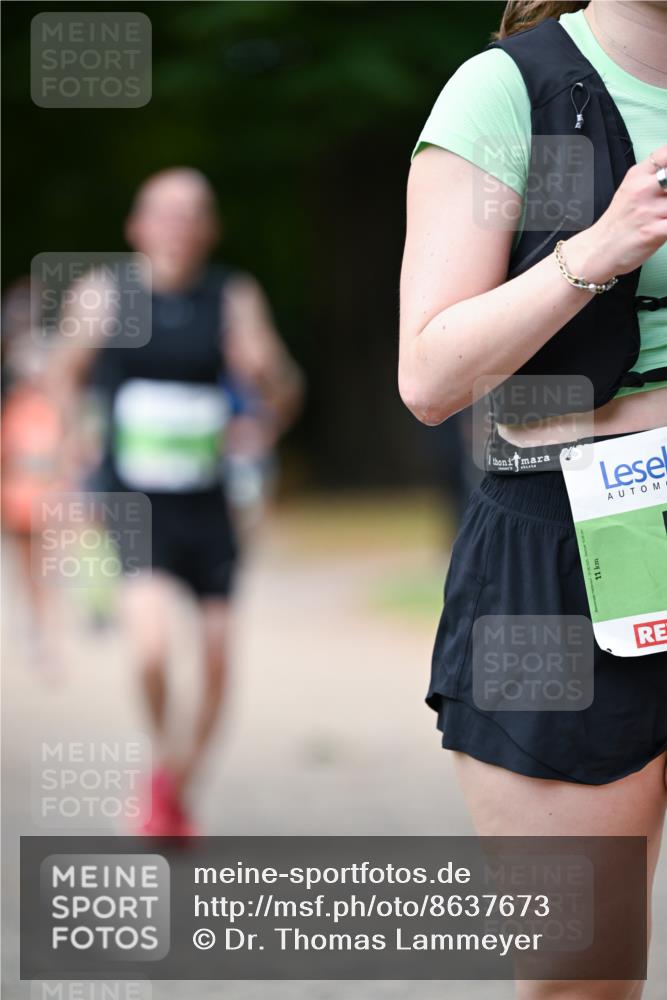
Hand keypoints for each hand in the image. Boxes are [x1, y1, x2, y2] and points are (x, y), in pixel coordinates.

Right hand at [564, 143, 666, 282]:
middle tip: (664, 202)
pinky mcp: (654, 232)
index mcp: (637, 176)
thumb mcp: (630, 190)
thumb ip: (653, 179)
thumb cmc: (617, 225)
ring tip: (662, 217)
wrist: (596, 252)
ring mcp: (648, 211)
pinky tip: (663, 227)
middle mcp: (642, 190)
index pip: (665, 154)